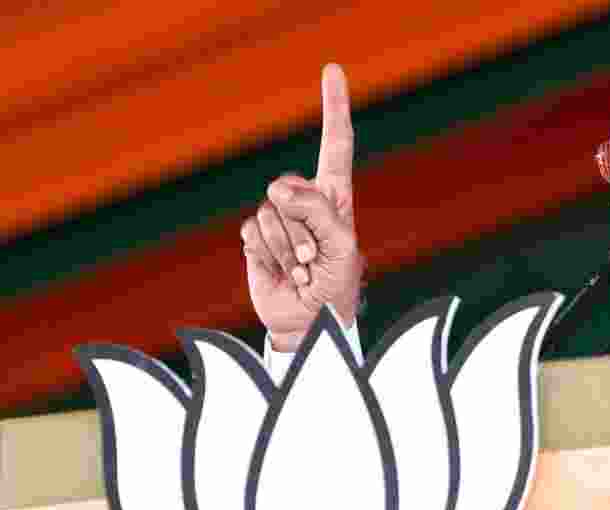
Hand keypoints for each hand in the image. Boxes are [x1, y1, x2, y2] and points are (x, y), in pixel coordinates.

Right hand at [241, 64, 364, 351]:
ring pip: (268, 214)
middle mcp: (304, 201)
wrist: (308, 323)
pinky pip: (250, 233)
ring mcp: (277, 219)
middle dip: (302, 227)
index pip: (335, 145)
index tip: (332, 69)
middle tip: (317, 259)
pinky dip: (268, 256)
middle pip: (289, 186)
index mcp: (335, 197)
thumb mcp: (342, 248)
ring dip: (288, 249)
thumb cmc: (336, 287)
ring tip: (304, 270)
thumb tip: (279, 191)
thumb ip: (319, 213)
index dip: (334, 107)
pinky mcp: (254, 238)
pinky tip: (282, 272)